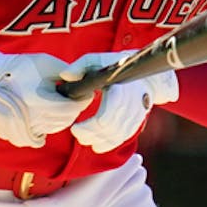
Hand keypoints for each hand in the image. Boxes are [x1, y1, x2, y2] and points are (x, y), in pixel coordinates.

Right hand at [0, 35, 92, 147]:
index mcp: (41, 102)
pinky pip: (38, 135)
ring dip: (59, 118)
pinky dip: (44, 126)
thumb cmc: (17, 67)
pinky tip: (41, 113)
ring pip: (52, 129)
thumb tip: (84, 82)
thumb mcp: (46, 63)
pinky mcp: (15, 132)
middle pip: (64, 121)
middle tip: (71, 97)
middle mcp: (33, 119)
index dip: (83, 101)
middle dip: (72, 109)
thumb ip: (68, 73)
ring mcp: (23, 128)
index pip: (72, 109)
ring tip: (54, 102)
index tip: (85, 93)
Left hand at [58, 52, 180, 153]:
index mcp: (121, 85)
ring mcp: (137, 112)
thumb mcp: (96, 61)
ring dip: (99, 141)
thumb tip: (65, 76)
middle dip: (91, 134)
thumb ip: (79, 66)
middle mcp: (133, 101)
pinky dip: (110, 144)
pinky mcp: (137, 121)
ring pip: (118, 134)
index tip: (76, 127)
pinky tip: (97, 146)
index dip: (95, 123)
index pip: (112, 108)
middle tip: (76, 133)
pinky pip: (124, 137)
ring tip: (83, 140)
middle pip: (111, 126)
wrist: (141, 73)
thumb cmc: (112, 66)